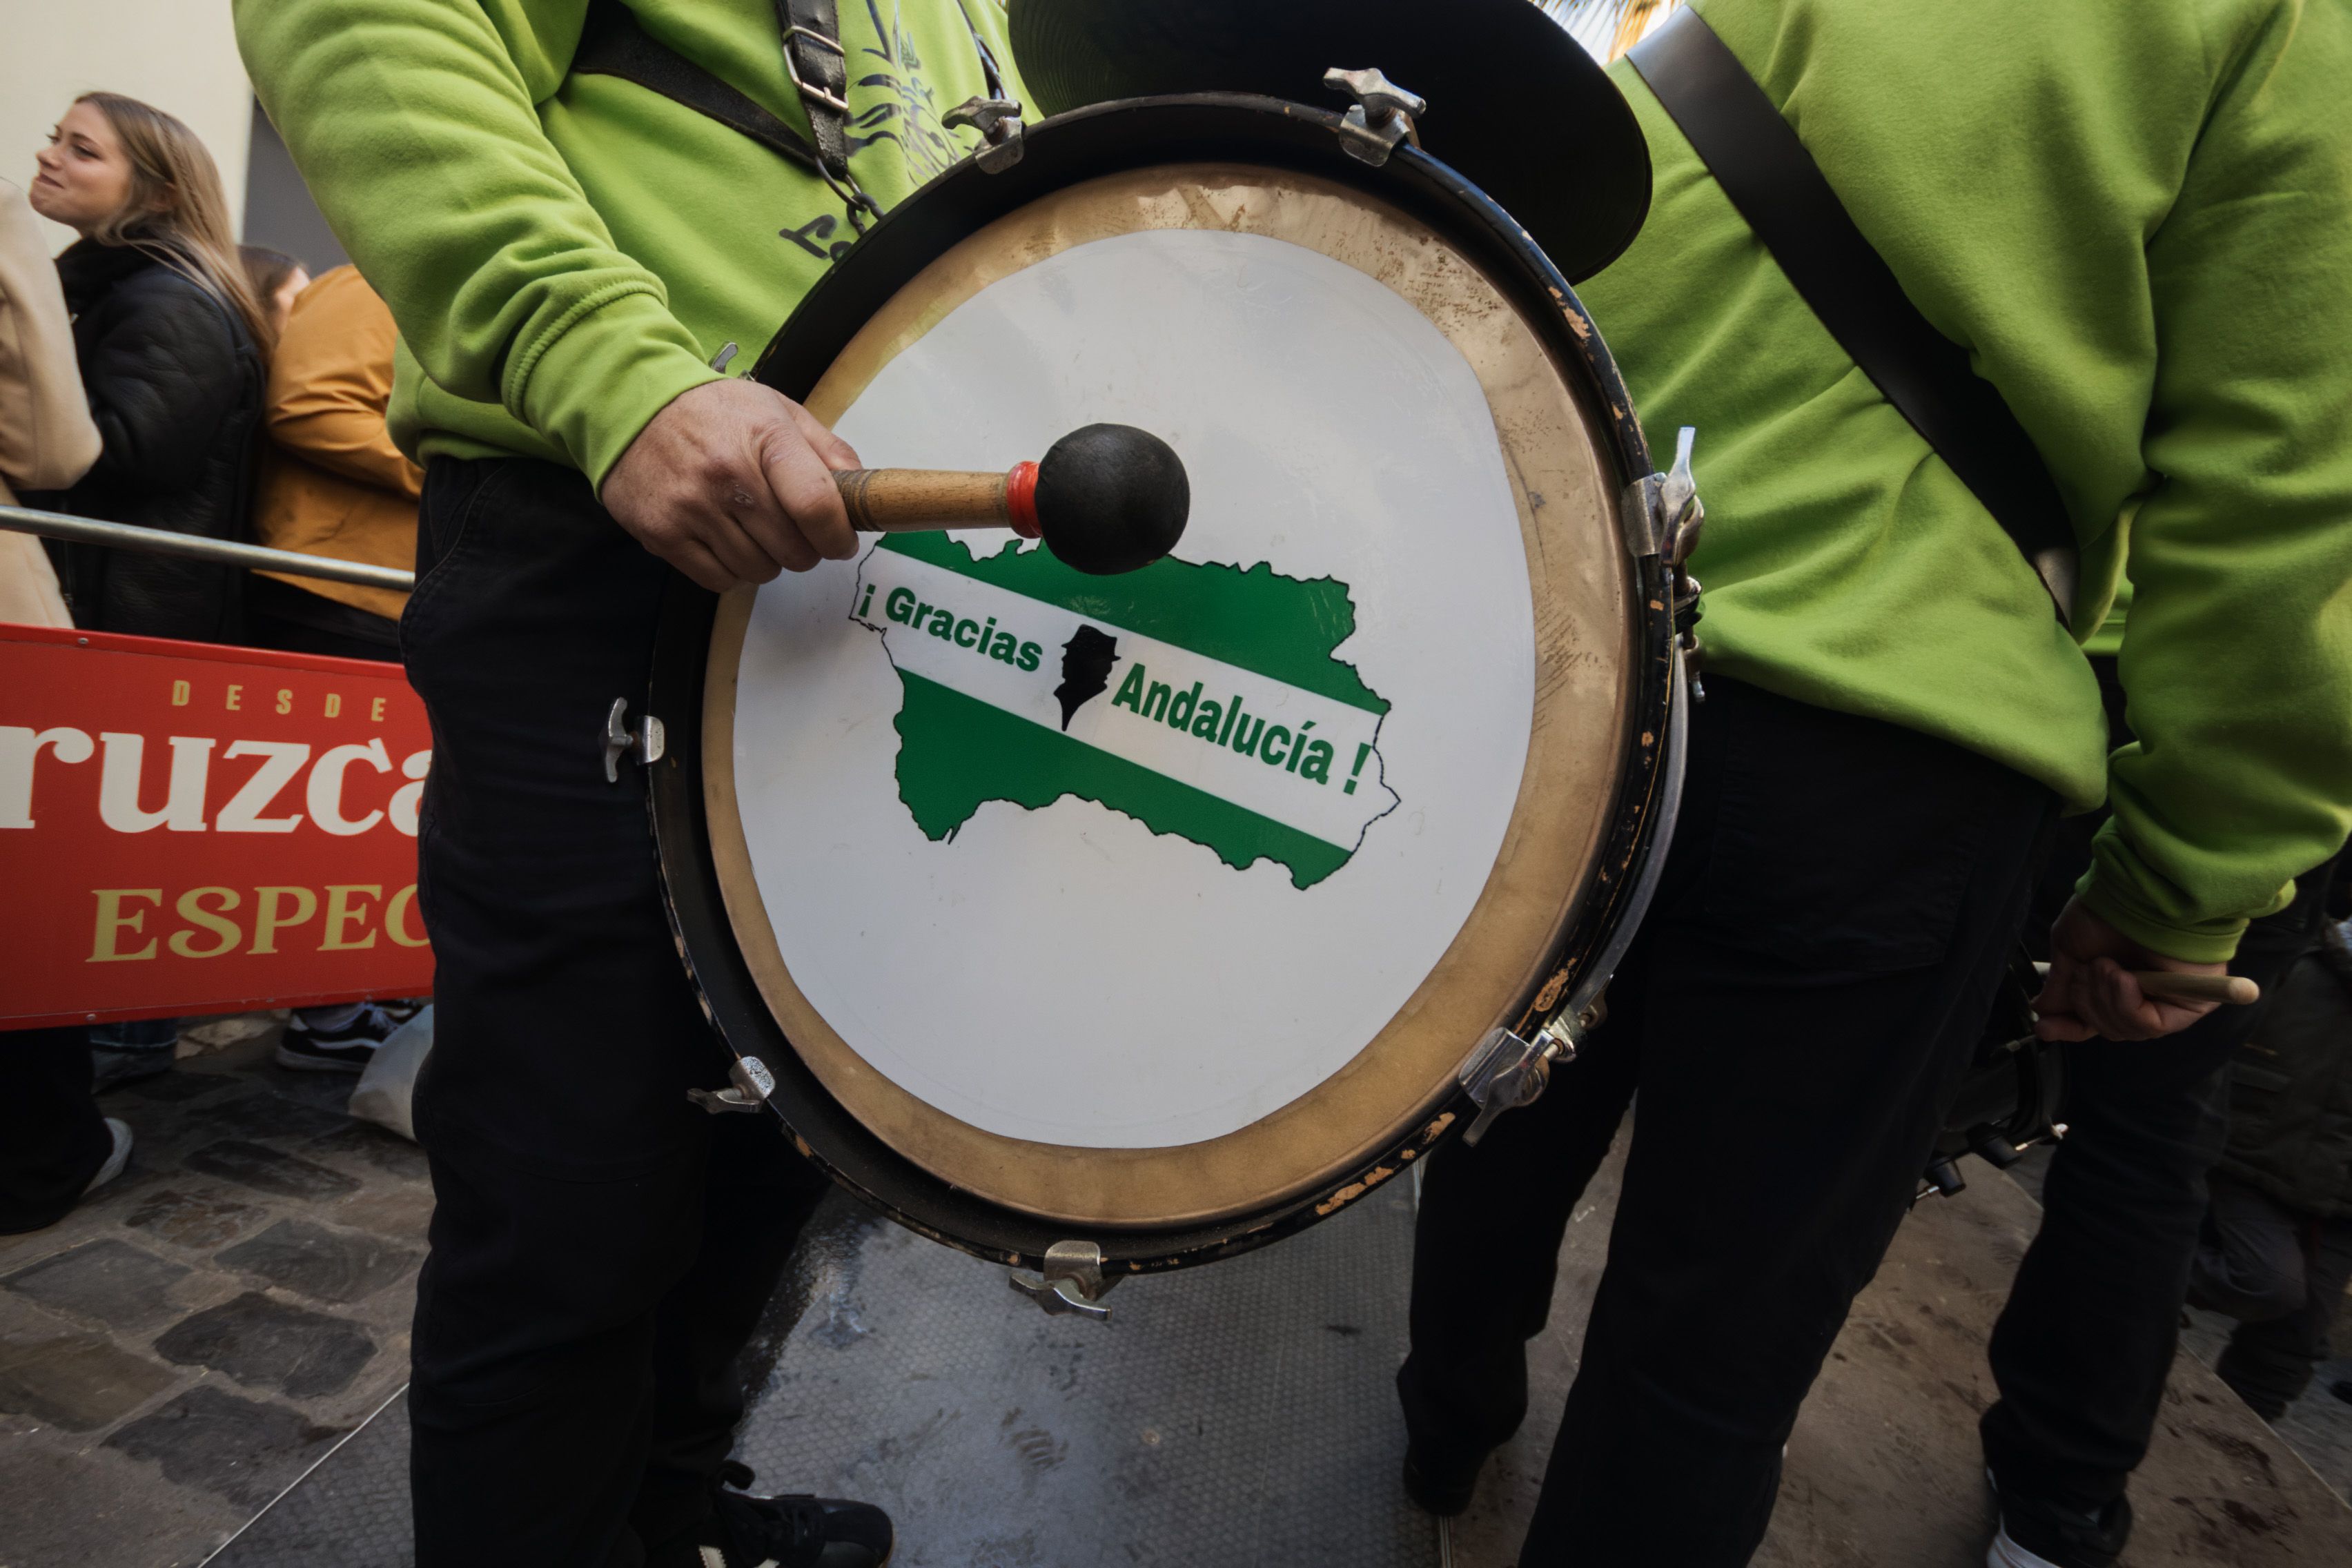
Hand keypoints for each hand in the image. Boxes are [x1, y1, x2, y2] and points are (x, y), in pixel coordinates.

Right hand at [600, 379, 862, 590]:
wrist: (633, 405)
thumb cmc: (716, 413)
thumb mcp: (777, 411)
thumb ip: (828, 451)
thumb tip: (863, 495)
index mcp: (765, 437)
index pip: (816, 505)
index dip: (838, 536)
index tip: (841, 541)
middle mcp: (726, 474)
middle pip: (792, 550)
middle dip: (805, 550)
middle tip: (794, 532)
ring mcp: (691, 507)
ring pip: (758, 571)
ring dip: (768, 561)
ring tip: (755, 531)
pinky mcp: (662, 533)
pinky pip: (719, 580)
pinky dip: (732, 571)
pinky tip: (727, 541)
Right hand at [2033, 897, 2226, 1041]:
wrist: (2140, 894)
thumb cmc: (2106, 913)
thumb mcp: (2070, 949)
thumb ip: (2060, 985)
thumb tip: (2042, 1010)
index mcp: (2116, 982)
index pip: (2094, 1019)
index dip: (2069, 1027)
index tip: (2043, 1028)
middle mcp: (2144, 994)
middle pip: (2108, 1027)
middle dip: (2087, 1005)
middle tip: (2082, 974)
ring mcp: (2167, 1001)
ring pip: (2126, 1029)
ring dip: (2105, 999)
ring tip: (2105, 966)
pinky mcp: (2189, 1005)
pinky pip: (2149, 1025)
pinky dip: (2127, 1005)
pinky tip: (2122, 977)